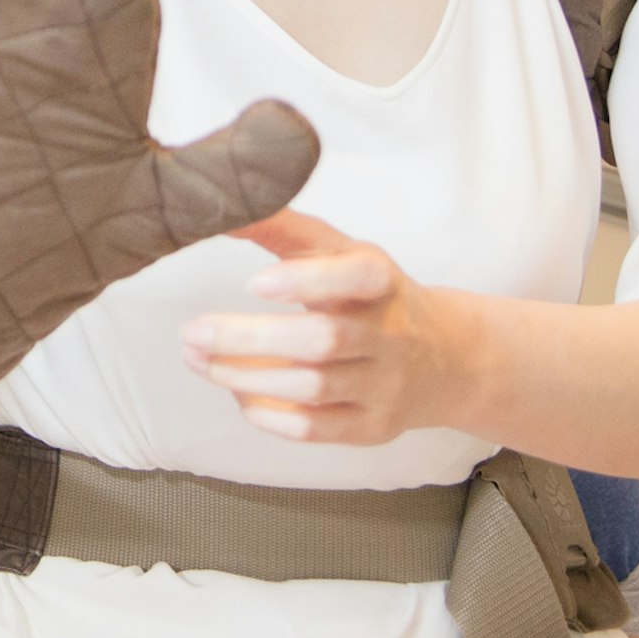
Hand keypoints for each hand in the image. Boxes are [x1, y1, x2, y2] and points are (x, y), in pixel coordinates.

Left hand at [178, 209, 471, 444]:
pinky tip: (238, 394)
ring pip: (312, 388)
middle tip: (192, 333)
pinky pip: (316, 429)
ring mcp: (385, 386)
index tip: (254, 283)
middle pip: (321, 341)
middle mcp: (390, 334)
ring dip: (245, 377)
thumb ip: (285, 230)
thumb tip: (223, 208)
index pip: (354, 278)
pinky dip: (270, 416)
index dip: (306, 281)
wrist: (446, 358)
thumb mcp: (342, 253)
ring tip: (199, 360)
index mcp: (381, 281)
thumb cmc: (372, 296)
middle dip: (248, 339)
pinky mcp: (373, 427)